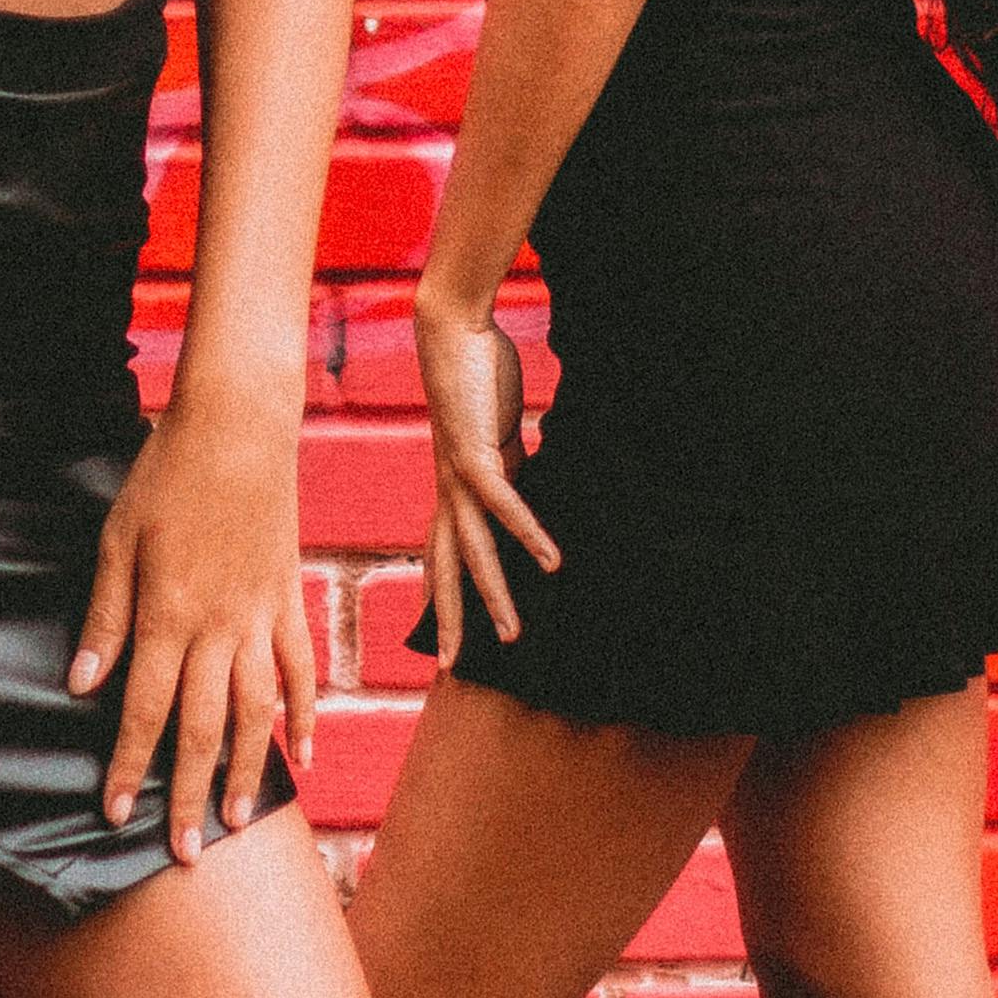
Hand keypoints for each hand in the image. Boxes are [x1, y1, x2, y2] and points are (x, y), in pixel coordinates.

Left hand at [67, 400, 315, 865]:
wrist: (238, 424)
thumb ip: (104, 617)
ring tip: (238, 820)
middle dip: (187, 794)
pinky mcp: (288, 598)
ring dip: (246, 770)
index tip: (116, 815)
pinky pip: (300, 669)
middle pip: (201, 728)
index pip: (143, 711)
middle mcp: (218, 628)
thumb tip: (82, 684)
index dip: (129, 767)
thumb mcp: (116, 540)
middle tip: (184, 852)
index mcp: (167, 615)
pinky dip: (304, 715)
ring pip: (255, 711)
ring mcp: (260, 616)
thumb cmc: (166, 475)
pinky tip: (302, 755)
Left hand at [414, 293, 560, 666]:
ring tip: (512, 636)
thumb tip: (524, 475)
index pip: (445, 552)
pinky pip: (505, 506)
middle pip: (445, 568)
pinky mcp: (476, 454)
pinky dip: (528, 536)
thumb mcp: (498, 431)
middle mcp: (449, 489)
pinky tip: (552, 564)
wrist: (452, 329)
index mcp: (452, 485)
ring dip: (493, 596)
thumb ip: (508, 460)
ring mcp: (459, 475)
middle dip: (448, 619)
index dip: (445, 594)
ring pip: (473, 551)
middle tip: (450, 668)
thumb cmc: (476, 372)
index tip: (447, 633)